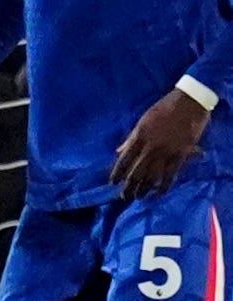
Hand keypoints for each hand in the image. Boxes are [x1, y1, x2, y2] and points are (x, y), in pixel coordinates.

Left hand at [112, 87, 211, 201]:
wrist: (188, 103)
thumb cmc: (163, 109)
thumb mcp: (142, 121)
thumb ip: (131, 138)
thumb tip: (118, 151)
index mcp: (139, 138)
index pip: (124, 160)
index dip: (117, 173)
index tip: (112, 183)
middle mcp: (150, 148)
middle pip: (136, 172)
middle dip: (129, 186)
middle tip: (124, 197)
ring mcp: (166, 152)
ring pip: (152, 176)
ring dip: (144, 189)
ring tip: (138, 197)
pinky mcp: (181, 155)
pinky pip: (171, 174)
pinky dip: (164, 185)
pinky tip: (159, 193)